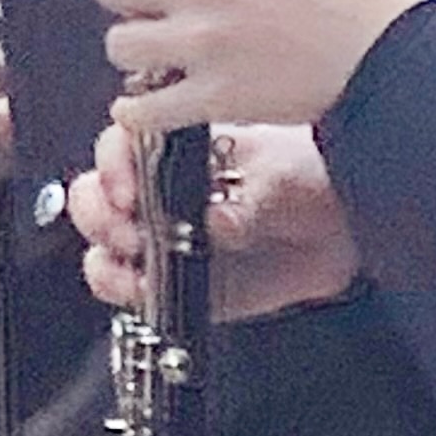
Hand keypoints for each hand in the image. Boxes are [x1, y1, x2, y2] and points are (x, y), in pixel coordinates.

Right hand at [71, 115, 359, 325]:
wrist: (339, 230)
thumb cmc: (309, 184)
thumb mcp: (285, 181)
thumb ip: (250, 203)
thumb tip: (217, 223)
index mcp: (177, 150)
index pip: (121, 146)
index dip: (113, 164)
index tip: (128, 187)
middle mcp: (157, 191)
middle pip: (95, 194)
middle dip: (99, 211)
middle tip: (128, 227)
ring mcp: (159, 238)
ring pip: (101, 243)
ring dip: (106, 253)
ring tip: (135, 262)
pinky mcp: (170, 281)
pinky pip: (126, 288)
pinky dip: (122, 288)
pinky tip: (143, 288)